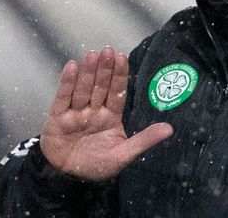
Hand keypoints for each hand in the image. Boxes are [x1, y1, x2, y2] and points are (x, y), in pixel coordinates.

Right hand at [39, 46, 172, 180]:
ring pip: (83, 89)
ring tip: (92, 55)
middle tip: (108, 50)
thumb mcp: (123, 155)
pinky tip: (71, 67)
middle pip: (100, 87)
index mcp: (110, 117)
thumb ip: (144, 140)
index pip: (117, 93)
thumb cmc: (96, 165)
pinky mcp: (57, 118)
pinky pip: (62, 98)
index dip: (120, 76)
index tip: (123, 57)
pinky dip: (67, 83)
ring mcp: (75, 113)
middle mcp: (93, 111)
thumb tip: (170, 129)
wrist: (66, 177)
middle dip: (105, 69)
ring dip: (88, 72)